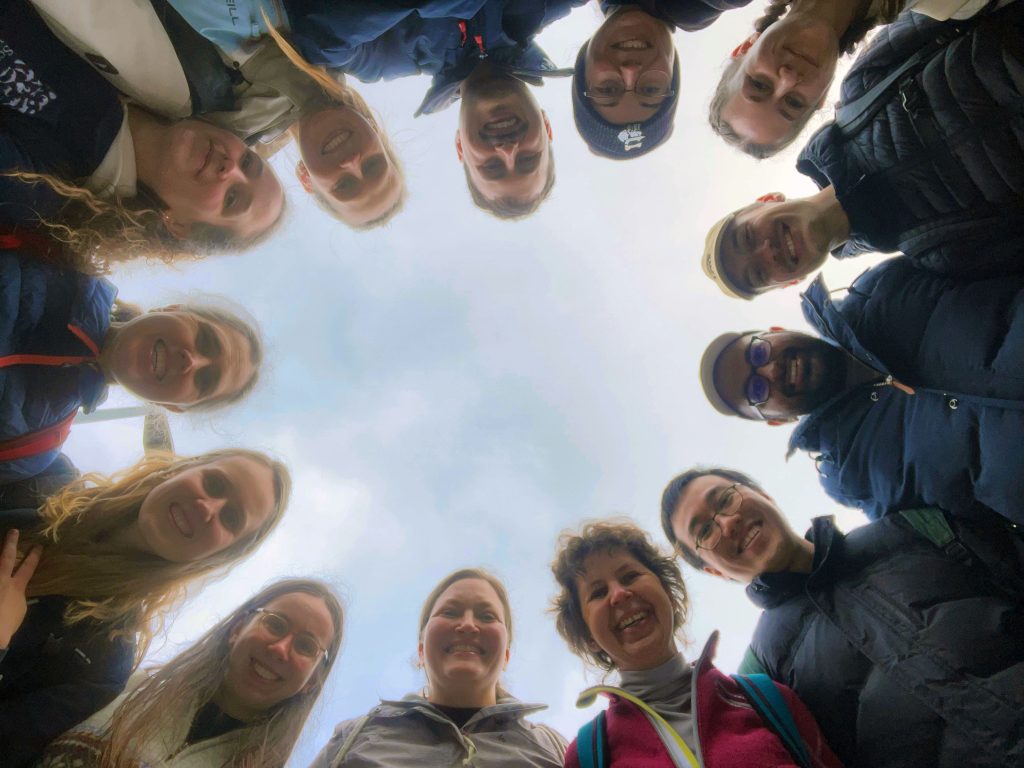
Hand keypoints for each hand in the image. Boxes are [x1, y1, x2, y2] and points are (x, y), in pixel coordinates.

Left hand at [0, 529, 41, 648]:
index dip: (34, 555)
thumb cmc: (7, 624)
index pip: (28, 566)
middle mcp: (2, 580)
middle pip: (7, 558)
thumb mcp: (19, 609)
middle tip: (14, 531)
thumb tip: (17, 591)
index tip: (39, 545)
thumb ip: (18, 597)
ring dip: (1, 554)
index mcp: (16, 586)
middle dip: (11, 543)